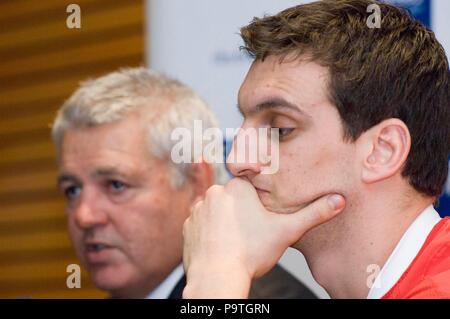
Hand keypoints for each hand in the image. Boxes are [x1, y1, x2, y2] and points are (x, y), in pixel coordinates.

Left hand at [182, 178, 344, 297]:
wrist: (218, 277)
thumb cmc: (252, 253)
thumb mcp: (287, 231)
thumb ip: (313, 214)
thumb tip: (340, 200)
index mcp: (238, 188)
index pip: (250, 187)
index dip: (257, 204)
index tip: (259, 220)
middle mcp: (215, 193)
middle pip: (233, 199)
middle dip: (241, 212)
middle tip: (249, 234)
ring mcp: (198, 209)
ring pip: (217, 210)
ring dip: (224, 222)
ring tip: (235, 242)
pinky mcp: (187, 226)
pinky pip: (201, 224)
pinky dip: (209, 233)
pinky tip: (220, 246)